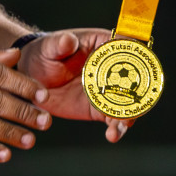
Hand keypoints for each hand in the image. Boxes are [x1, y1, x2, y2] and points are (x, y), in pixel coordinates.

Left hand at [17, 29, 132, 142]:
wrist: (33, 76)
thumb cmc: (45, 54)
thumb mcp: (50, 47)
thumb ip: (60, 44)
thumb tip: (69, 39)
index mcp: (102, 45)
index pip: (126, 47)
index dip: (136, 56)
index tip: (141, 68)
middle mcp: (111, 69)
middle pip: (133, 79)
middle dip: (138, 92)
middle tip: (134, 105)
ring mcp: (106, 91)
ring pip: (126, 103)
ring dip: (129, 114)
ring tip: (121, 125)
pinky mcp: (98, 109)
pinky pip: (112, 119)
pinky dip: (116, 127)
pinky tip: (112, 135)